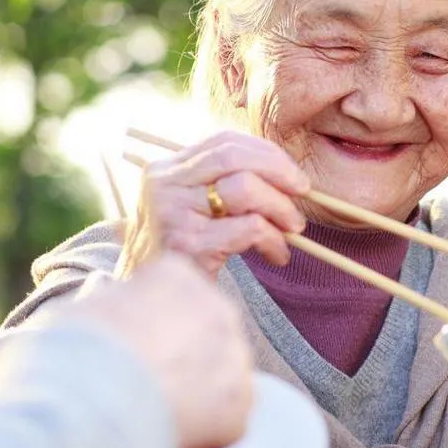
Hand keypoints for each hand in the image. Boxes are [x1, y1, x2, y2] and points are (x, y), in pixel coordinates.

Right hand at [70, 253, 255, 447]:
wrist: (93, 394)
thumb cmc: (78, 348)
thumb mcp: (86, 309)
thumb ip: (111, 303)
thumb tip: (108, 301)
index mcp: (176, 274)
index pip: (174, 295)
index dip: (151, 325)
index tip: (132, 348)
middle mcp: (216, 307)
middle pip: (205, 335)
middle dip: (182, 359)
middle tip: (146, 386)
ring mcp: (233, 355)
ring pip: (220, 378)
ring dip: (196, 396)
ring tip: (155, 414)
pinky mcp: (239, 403)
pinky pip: (225, 420)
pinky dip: (203, 433)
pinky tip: (170, 435)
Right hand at [120, 131, 311, 277]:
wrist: (145, 305)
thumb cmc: (176, 256)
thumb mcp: (187, 209)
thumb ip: (218, 185)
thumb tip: (281, 174)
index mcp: (164, 170)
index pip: (222, 141)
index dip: (265, 152)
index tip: (291, 174)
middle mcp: (164, 185)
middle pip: (234, 156)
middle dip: (279, 171)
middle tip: (301, 193)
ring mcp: (173, 213)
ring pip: (245, 188)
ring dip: (280, 207)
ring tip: (292, 229)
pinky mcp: (188, 245)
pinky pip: (249, 228)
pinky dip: (274, 239)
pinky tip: (277, 254)